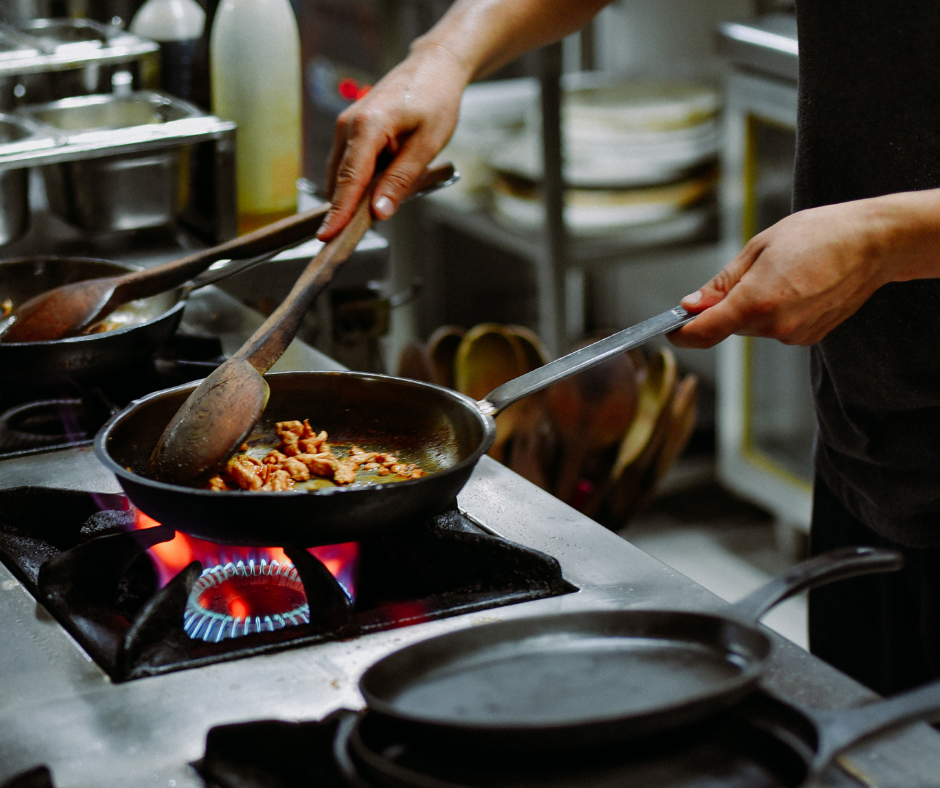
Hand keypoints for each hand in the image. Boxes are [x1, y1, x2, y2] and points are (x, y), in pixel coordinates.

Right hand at [317, 42, 469, 240]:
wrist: (433, 68)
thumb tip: (379, 212)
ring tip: (381, 205)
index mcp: (368, 126)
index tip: (328, 237)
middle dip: (345, 210)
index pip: (349, 179)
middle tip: (358, 236)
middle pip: (339, 180)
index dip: (339, 212)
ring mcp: (345, 126)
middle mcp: (348, 124)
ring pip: (341, 175)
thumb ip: (401, 180)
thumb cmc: (435, 100)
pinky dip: (358, 182)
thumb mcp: (427, 145)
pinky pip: (347, 164)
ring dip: (354, 196)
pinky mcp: (349, 129)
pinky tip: (380, 187)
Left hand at [670, 199, 897, 348]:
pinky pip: (777, 327)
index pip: (703, 333)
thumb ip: (721, 283)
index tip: (671, 328)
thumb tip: (690, 304)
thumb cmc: (817, 234)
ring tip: (783, 273)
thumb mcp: (758, 248)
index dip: (681, 333)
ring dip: (754, 307)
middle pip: (728, 326)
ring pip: (753, 327)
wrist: (874, 242)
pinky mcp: (810, 337)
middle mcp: (774, 327)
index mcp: (755, 303)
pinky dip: (777, 311)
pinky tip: (798, 286)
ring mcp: (794, 335)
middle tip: (750, 272)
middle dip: (726, 306)